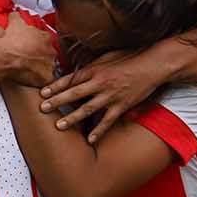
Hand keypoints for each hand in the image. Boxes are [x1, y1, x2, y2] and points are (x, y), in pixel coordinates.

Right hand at [0, 13, 57, 86]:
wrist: (8, 56)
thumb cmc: (12, 41)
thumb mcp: (15, 22)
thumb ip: (17, 16)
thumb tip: (14, 14)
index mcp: (46, 38)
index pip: (47, 40)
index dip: (39, 44)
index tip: (33, 46)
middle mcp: (51, 51)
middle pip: (50, 54)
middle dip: (42, 56)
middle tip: (31, 58)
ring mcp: (50, 65)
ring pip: (50, 67)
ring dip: (42, 68)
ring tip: (31, 69)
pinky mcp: (47, 77)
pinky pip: (46, 80)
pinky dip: (41, 80)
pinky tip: (33, 78)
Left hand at [40, 48, 167, 142]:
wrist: (153, 64)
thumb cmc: (131, 57)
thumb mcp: (107, 56)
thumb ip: (92, 65)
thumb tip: (77, 71)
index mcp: (96, 69)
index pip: (71, 78)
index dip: (56, 86)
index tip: (42, 92)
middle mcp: (101, 82)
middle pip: (74, 94)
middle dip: (57, 101)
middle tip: (43, 108)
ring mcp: (111, 95)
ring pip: (88, 109)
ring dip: (72, 118)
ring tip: (59, 126)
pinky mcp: (122, 105)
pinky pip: (108, 120)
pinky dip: (99, 131)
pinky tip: (90, 139)